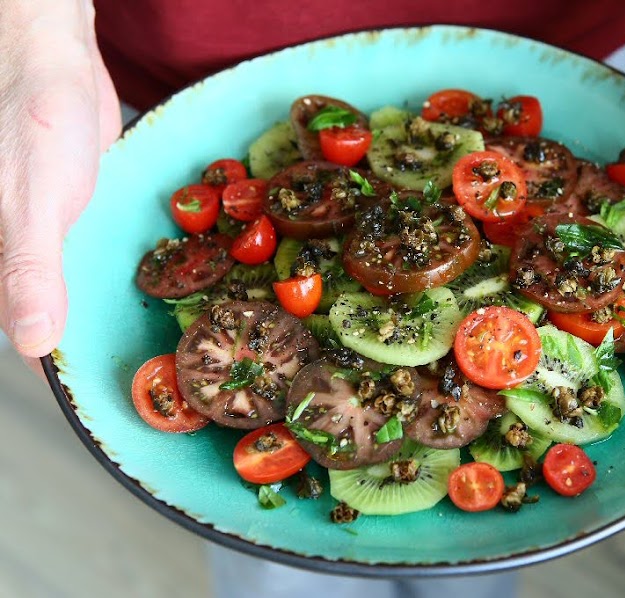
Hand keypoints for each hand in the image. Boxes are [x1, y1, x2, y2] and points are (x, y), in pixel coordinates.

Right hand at [0, 0, 120, 359]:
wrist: (56, 64)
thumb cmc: (29, 123)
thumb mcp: (28, 204)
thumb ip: (28, 272)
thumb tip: (32, 344)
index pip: (15, 329)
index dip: (50, 364)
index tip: (97, 393)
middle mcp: (5, 257)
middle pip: (41, 318)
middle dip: (83, 342)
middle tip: (138, 371)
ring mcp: (37, 240)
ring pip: (69, 292)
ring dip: (102, 312)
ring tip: (151, 345)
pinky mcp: (67, 222)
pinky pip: (87, 262)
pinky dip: (110, 277)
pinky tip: (149, 294)